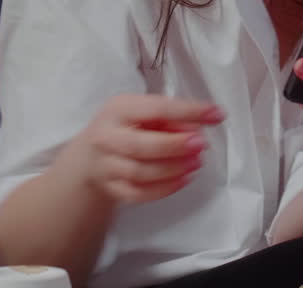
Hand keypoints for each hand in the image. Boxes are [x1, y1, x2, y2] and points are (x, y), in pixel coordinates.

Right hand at [65, 94, 224, 203]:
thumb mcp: (141, 112)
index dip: (188, 111)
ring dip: (174, 168)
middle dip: (175, 146)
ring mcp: (106, 166)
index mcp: (118, 109)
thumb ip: (168, 119)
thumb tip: (198, 129)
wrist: (87, 157)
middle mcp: (107, 137)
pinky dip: (165, 188)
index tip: (215, 113)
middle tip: (201, 144)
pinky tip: (184, 178)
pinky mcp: (111, 189)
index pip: (156, 108)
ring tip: (197, 162)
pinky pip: (139, 193)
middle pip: (141, 146)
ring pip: (141, 173)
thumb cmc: (124, 128)